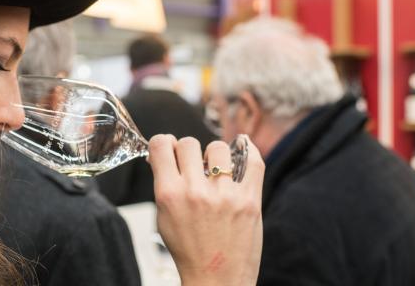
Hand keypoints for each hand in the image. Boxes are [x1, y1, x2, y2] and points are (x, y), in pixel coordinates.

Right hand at [148, 135, 264, 285]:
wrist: (216, 280)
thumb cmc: (189, 251)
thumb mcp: (163, 218)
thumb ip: (163, 184)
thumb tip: (161, 156)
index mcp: (169, 195)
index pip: (161, 146)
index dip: (163, 143)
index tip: (168, 148)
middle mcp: (196, 192)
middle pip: (189, 143)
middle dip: (187, 151)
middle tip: (192, 164)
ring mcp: (225, 195)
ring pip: (218, 148)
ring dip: (215, 155)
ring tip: (216, 170)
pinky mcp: (250, 200)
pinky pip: (253, 161)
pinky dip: (247, 149)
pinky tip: (242, 147)